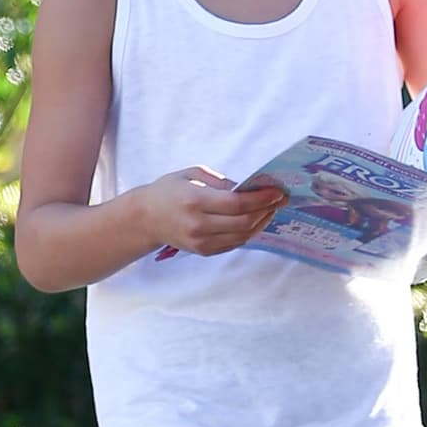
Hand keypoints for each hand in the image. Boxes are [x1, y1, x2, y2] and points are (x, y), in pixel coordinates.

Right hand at [142, 167, 286, 257]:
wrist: (145, 219)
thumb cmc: (168, 191)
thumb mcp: (191, 174)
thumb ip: (220, 182)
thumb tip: (248, 188)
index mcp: (194, 201)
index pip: (236, 204)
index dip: (261, 199)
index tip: (277, 191)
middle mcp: (198, 224)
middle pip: (243, 222)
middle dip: (266, 210)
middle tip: (280, 199)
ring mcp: (201, 242)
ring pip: (242, 235)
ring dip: (261, 222)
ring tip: (271, 209)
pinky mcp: (204, 251)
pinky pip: (234, 243)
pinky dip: (249, 232)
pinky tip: (257, 220)